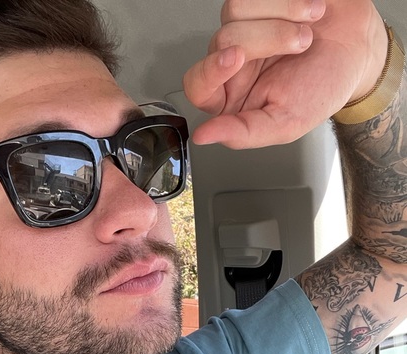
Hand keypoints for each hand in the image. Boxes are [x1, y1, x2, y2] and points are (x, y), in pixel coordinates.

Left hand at [183, 0, 387, 148]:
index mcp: (231, 97)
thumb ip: (243, 133)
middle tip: (301, 44)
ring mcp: (242, 27)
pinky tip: (308, 10)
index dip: (210, 71)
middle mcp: (230, 62)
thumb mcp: (286, 124)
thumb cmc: (323, 88)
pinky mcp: (257, 3)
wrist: (360, 48)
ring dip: (282, 16)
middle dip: (267, 39)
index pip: (197, 86)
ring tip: (308, 30)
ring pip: (234, 12)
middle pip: (222, 42)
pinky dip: (287, 1)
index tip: (236, 58)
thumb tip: (203, 137)